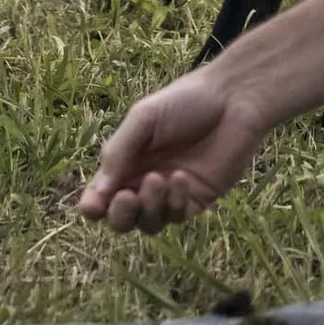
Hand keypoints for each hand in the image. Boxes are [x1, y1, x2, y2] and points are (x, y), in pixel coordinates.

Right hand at [78, 70, 266, 234]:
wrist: (231, 101)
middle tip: (128, 197)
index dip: (93, 205)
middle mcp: (143, 181)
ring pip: (149, 223)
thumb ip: (119, 152)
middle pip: (122, 218)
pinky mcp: (196, 201)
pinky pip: (177, 216)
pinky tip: (182, 178)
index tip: (93, 208)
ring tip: (157, 179)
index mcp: (125, 160)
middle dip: (120, 215)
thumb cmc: (182, 102)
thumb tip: (99, 192)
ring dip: (149, 207)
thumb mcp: (143, 119)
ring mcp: (170, 194)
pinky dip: (175, 203)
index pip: (101, 193)